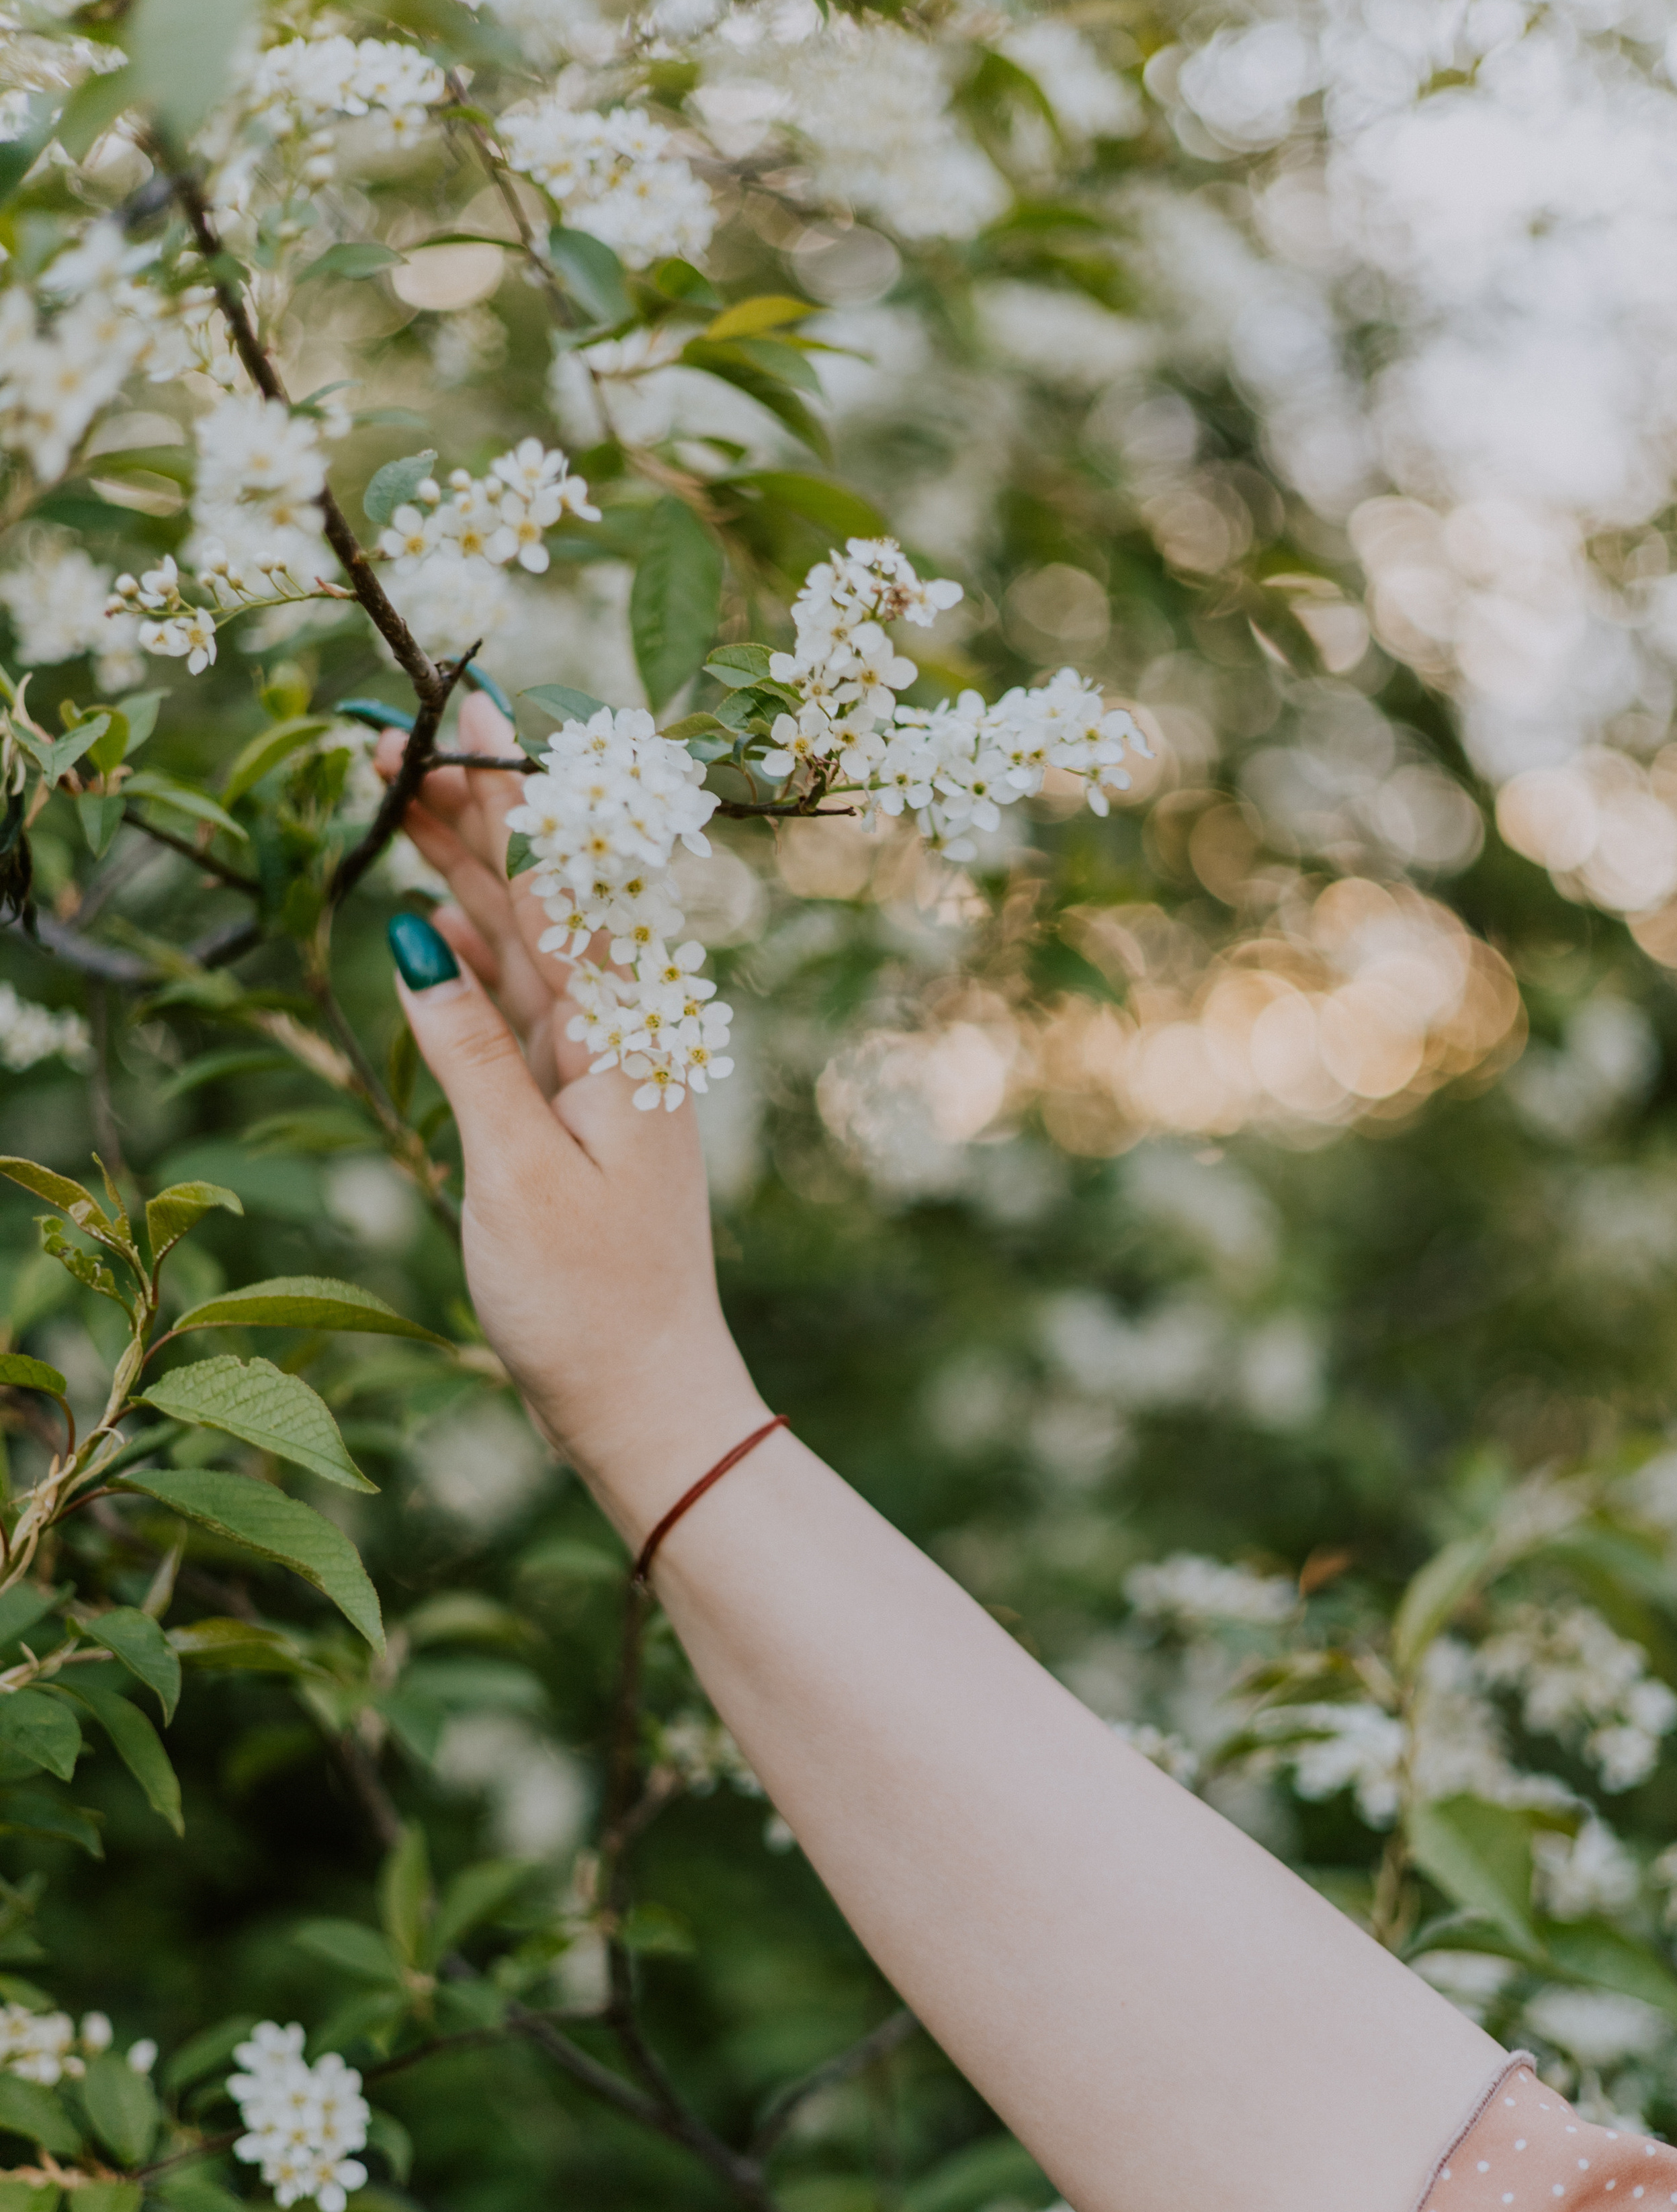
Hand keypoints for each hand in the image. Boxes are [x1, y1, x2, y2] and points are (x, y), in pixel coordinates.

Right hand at [375, 692, 765, 1538]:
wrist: (645, 1401)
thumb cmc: (590, 1302)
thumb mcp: (516, 1171)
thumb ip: (471, 1049)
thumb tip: (421, 932)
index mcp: (627, 1036)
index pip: (567, 881)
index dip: (509, 791)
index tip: (458, 711)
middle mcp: (622, 1035)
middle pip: (544, 897)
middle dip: (475, 810)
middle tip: (396, 730)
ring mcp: (598, 1070)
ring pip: (526, 943)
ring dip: (466, 868)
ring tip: (402, 790)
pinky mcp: (571, 1109)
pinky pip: (522, 1008)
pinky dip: (478, 957)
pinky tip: (438, 911)